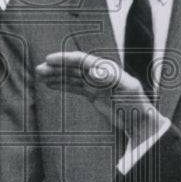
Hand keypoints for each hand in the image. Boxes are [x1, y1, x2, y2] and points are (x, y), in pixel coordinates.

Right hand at [36, 52, 160, 142]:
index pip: (82, 60)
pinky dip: (62, 85)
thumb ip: (111, 79)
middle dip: (56, 67)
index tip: (49, 60)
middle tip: (38, 69)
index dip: (65, 59)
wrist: (141, 122)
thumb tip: (93, 71)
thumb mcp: (128, 90)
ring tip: (39, 75)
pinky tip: (50, 84)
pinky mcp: (93, 94)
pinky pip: (74, 87)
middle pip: (74, 67)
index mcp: (106, 69)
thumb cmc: (137, 105)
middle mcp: (99, 74)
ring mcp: (96, 84)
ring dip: (56, 75)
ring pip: (72, 77)